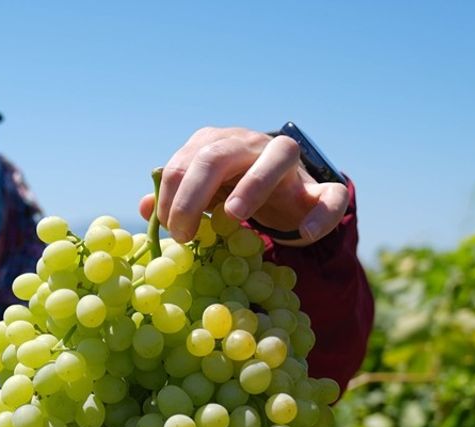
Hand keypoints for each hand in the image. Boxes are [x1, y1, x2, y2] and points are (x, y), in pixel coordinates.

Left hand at [139, 126, 348, 246]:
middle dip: (194, 194)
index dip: (173, 196)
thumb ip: (175, 200)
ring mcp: (290, 162)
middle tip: (185, 233)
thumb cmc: (235, 191)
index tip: (171, 230)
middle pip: (218, 156)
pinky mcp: (322, 188)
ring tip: (233, 214)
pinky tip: (304, 234)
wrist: (287, 196)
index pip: (186, 161)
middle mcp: (252, 143)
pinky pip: (331, 195)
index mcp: (218, 144)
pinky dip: (321, 214)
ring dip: (253, 184)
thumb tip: (143, 207)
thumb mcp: (203, 197)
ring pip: (277, 157)